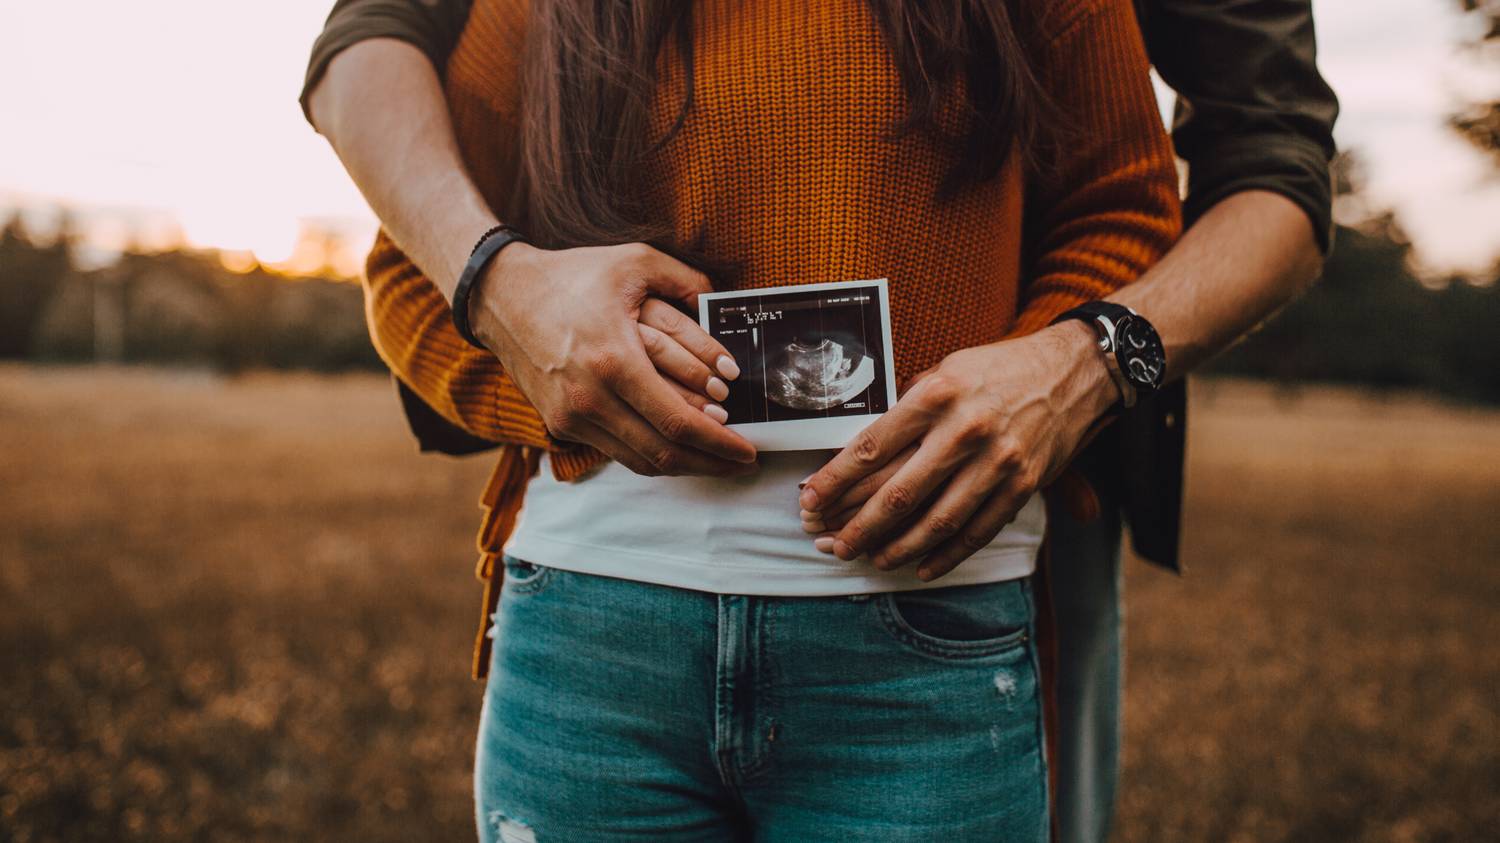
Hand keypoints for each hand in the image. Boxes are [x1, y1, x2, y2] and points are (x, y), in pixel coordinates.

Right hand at [471, 240, 756, 476]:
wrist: (501, 296)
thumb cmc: (571, 276)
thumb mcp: (634, 262)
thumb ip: (687, 280)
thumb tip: (725, 304)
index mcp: (613, 361)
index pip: (677, 422)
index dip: (720, 443)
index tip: (749, 449)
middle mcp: (590, 398)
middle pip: (663, 452)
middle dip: (711, 463)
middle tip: (743, 461)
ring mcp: (572, 417)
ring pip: (641, 461)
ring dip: (684, 465)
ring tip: (717, 459)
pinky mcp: (561, 425)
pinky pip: (618, 452)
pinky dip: (653, 454)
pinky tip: (678, 447)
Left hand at [798, 321, 1115, 579]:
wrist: (1075, 371)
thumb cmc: (1000, 368)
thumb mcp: (947, 369)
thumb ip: (909, 407)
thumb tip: (864, 450)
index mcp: (937, 394)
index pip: (871, 447)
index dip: (834, 480)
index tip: (809, 500)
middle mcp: (964, 430)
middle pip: (898, 492)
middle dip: (857, 525)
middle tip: (830, 545)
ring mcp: (997, 462)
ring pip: (936, 520)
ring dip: (897, 547)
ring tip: (870, 559)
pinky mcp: (1023, 485)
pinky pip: (977, 531)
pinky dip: (946, 555)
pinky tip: (920, 567)